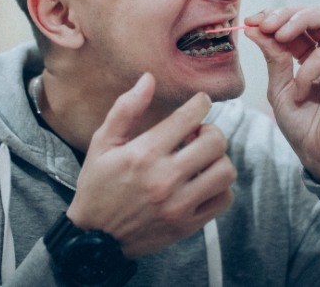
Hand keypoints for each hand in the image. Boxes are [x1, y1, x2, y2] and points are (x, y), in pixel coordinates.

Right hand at [66, 73, 235, 257]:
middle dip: (211, 131)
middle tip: (197, 135)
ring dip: (217, 159)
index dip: (201, 103)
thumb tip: (148, 79)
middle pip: (215, 142)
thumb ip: (126, 109)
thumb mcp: (102, 143)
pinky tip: (203, 181)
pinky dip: (220, 187)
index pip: (189, 117)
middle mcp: (165, 178)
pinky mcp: (188, 225)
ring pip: (224, 170)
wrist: (94, 239)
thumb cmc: (97, 186)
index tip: (200, 102)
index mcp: (144, 153)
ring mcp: (179, 204)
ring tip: (201, 159)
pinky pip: (224, 199)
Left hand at [244, 5, 319, 181]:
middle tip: (264, 25)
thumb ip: (272, 55)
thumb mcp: (279, 85)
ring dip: (299, 21)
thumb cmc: (303, 125)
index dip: (278, 15)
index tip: (253, 22)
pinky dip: (306, 69)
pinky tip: (299, 91)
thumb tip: (254, 26)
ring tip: (278, 38)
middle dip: (288, 12)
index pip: (305, 18)